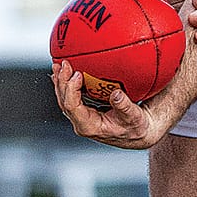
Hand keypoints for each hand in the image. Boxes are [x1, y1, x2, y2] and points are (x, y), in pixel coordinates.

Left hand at [49, 60, 168, 149]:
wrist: (139, 133)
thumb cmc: (136, 128)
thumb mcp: (134, 117)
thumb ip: (124, 106)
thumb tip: (116, 94)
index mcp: (90, 126)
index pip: (73, 107)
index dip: (71, 90)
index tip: (78, 74)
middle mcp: (82, 122)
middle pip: (64, 101)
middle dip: (62, 81)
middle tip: (64, 63)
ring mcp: (82, 116)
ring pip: (65, 98)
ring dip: (61, 81)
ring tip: (58, 65)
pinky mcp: (84, 110)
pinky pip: (71, 96)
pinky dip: (67, 83)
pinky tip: (65, 72)